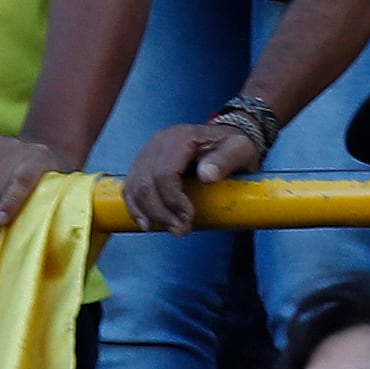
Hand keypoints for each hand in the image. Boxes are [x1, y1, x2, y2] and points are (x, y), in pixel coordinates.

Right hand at [124, 116, 263, 235]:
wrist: (224, 140)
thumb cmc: (233, 146)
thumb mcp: (239, 150)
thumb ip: (225, 160)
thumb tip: (206, 175)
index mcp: (180, 138)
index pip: (164, 173)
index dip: (173, 200)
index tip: (188, 218)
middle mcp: (158, 143)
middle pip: (145, 183)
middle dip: (160, 213)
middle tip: (181, 231)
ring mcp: (147, 153)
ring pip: (134, 187)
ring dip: (148, 214)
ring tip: (170, 229)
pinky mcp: (142, 165)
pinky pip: (130, 187)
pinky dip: (135, 207)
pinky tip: (146, 223)